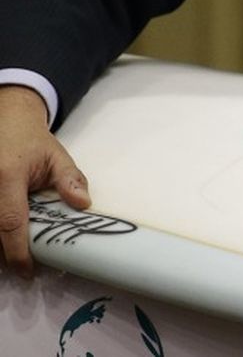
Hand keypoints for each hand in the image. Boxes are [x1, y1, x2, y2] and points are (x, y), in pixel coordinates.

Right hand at [0, 85, 90, 278]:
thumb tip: (83, 205)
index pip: (11, 222)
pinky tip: (8, 239)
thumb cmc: (31, 142)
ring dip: (1, 243)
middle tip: (25, 267)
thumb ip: (70, 179)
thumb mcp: (56, 155)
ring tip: (19, 256)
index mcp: (7, 176)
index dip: (18, 251)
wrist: (6, 122)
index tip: (27, 271)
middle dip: (7, 253)